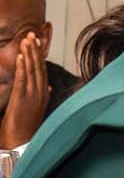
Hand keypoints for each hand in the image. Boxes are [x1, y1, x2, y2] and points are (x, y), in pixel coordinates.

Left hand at [0, 33, 49, 148]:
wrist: (22, 143)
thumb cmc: (26, 128)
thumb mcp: (36, 109)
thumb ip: (43, 95)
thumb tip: (48, 86)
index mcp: (43, 93)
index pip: (41, 69)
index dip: (38, 54)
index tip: (37, 41)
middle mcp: (40, 92)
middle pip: (37, 67)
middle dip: (34, 50)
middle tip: (32, 34)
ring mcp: (32, 95)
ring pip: (30, 70)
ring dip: (28, 54)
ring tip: (26, 40)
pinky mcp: (22, 100)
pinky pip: (22, 80)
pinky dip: (22, 67)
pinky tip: (20, 56)